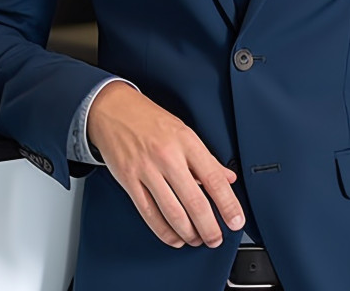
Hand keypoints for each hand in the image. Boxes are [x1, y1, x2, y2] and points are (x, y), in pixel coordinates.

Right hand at [86, 81, 244, 248]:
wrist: (113, 109)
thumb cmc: (150, 119)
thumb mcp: (184, 131)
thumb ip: (207, 158)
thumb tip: (228, 178)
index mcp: (186, 141)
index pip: (213, 178)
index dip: (227, 204)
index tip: (236, 220)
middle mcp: (167, 156)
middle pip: (194, 201)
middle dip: (209, 227)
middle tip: (216, 239)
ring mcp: (146, 169)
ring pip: (172, 212)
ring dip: (188, 233)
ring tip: (197, 240)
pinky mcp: (128, 180)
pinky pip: (149, 213)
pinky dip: (164, 231)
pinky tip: (174, 237)